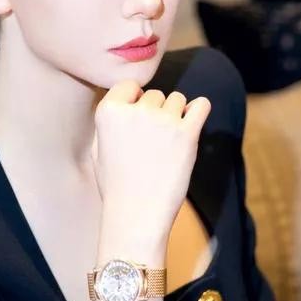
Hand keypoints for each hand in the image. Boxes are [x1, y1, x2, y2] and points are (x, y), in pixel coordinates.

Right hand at [90, 79, 210, 241]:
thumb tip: (131, 99)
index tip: (137, 121)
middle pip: (155, 94)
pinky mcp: (187, 134)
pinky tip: (194, 121)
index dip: (135, 101)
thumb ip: (112, 119)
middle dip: (157, 112)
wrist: (136, 215)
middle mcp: (136, 111)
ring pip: (178, 99)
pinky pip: (202, 105)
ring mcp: (163, 121)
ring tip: (169, 142)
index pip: (130, 85)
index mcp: (108, 110)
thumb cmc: (117, 185)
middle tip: (154, 141)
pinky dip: (199, 109)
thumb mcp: (99, 147)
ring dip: (176, 114)